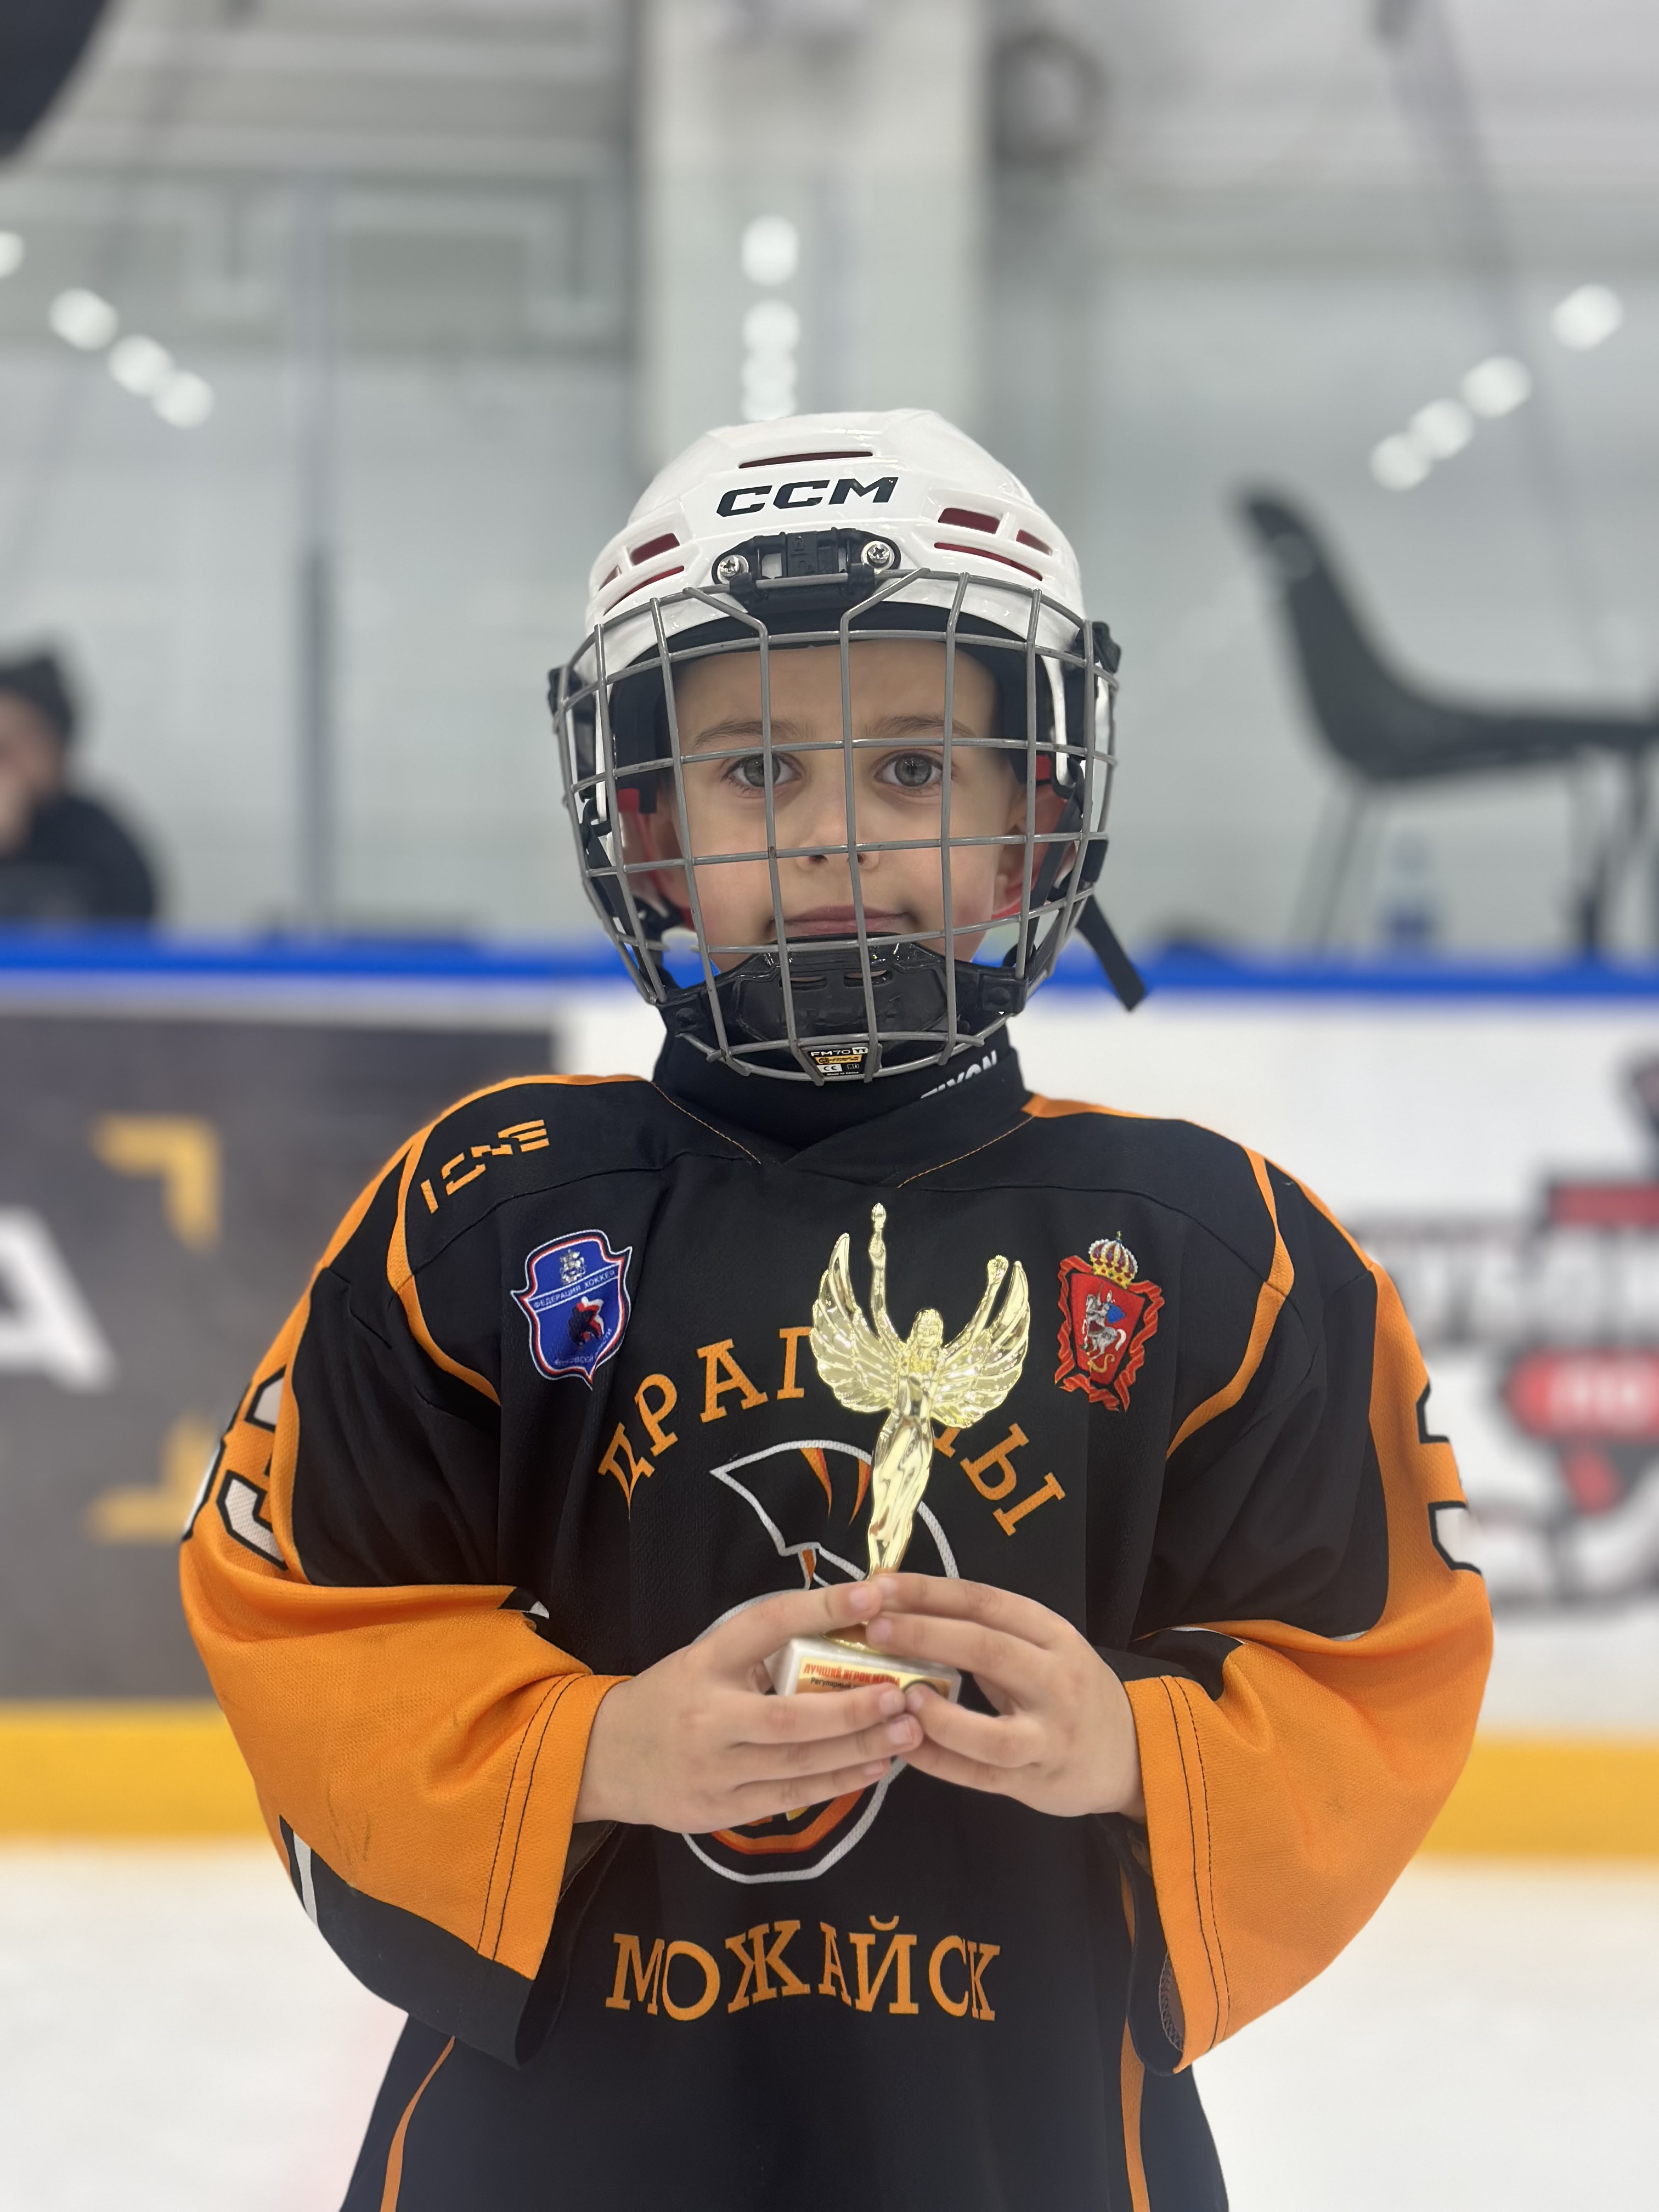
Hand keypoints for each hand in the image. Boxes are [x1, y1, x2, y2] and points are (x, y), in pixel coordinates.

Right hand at [574, 1579, 921, 1832]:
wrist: (606, 1759)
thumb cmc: (672, 1699)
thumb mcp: (705, 1658)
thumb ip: (762, 1649)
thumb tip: (845, 1623)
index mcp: (704, 1663)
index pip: (766, 1625)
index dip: (820, 1608)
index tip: (871, 1594)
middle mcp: (707, 1718)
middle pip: (789, 1717)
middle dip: (853, 1709)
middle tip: (902, 1695)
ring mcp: (713, 1771)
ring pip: (798, 1765)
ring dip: (858, 1749)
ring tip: (907, 1733)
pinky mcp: (720, 1810)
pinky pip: (791, 1799)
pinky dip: (838, 1783)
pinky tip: (875, 1768)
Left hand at [864, 1574, 1144, 1819]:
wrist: (1130, 1752)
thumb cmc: (1069, 1689)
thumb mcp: (1045, 1646)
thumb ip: (989, 1630)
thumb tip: (905, 1607)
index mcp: (1053, 1635)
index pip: (986, 1602)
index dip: (930, 1592)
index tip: (882, 1586)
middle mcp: (1057, 1681)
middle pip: (988, 1651)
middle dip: (924, 1636)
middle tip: (873, 1628)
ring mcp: (1049, 1738)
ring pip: (992, 1733)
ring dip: (939, 1716)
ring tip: (899, 1698)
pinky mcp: (1035, 1782)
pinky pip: (981, 1776)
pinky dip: (939, 1763)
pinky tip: (904, 1747)